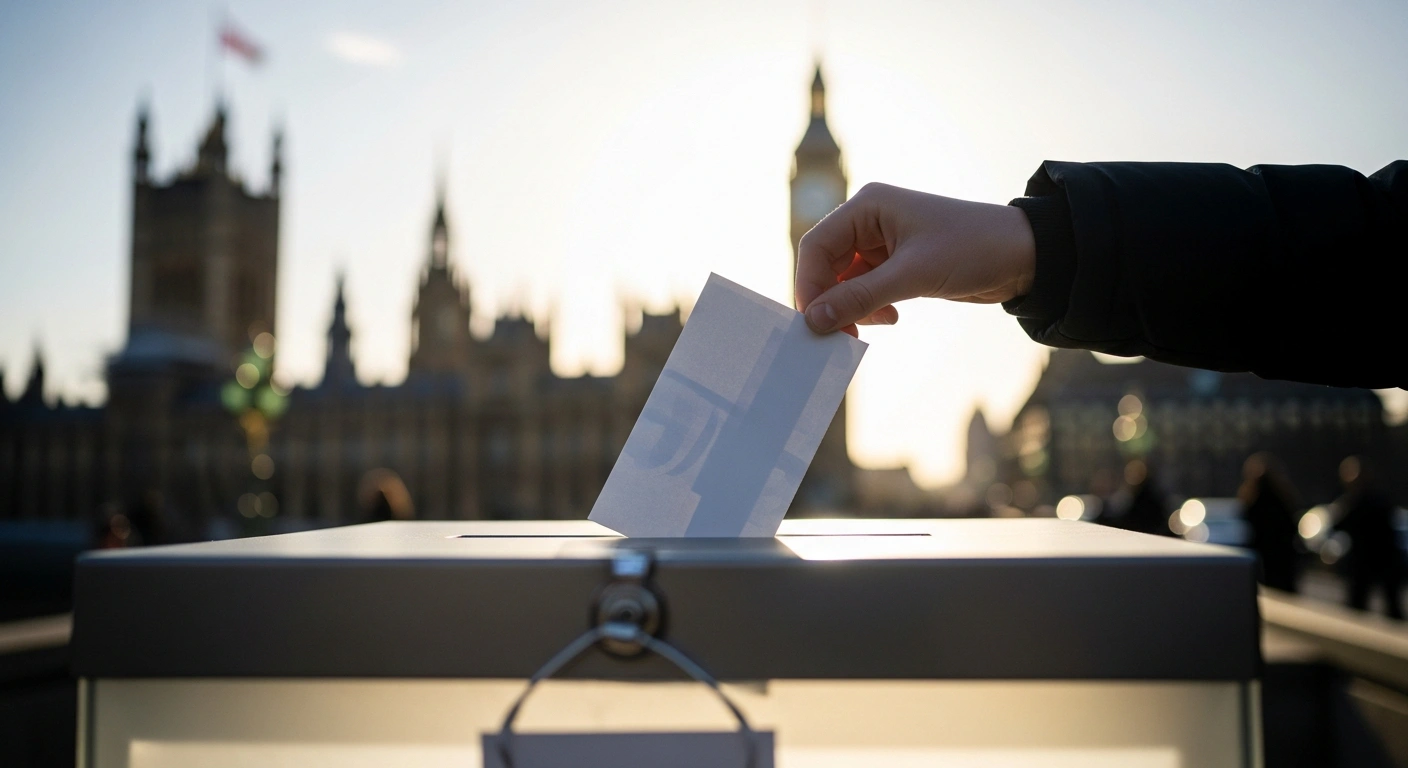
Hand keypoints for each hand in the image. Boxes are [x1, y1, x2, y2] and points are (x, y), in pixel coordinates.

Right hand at [795, 183, 1036, 336]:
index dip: (809, 284)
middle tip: (839, 334)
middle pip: (826, 265)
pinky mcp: (896, 264)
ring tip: (873, 325)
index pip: (816, 246)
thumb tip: (814, 320)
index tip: (813, 322)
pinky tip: (889, 317)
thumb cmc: (972, 249)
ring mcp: (882, 243)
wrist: (1023, 256)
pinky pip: (864, 289)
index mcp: (868, 207)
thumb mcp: (913, 275)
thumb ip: (860, 297)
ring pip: (843, 281)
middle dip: (830, 300)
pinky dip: (868, 307)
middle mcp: (869, 221)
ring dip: (850, 307)